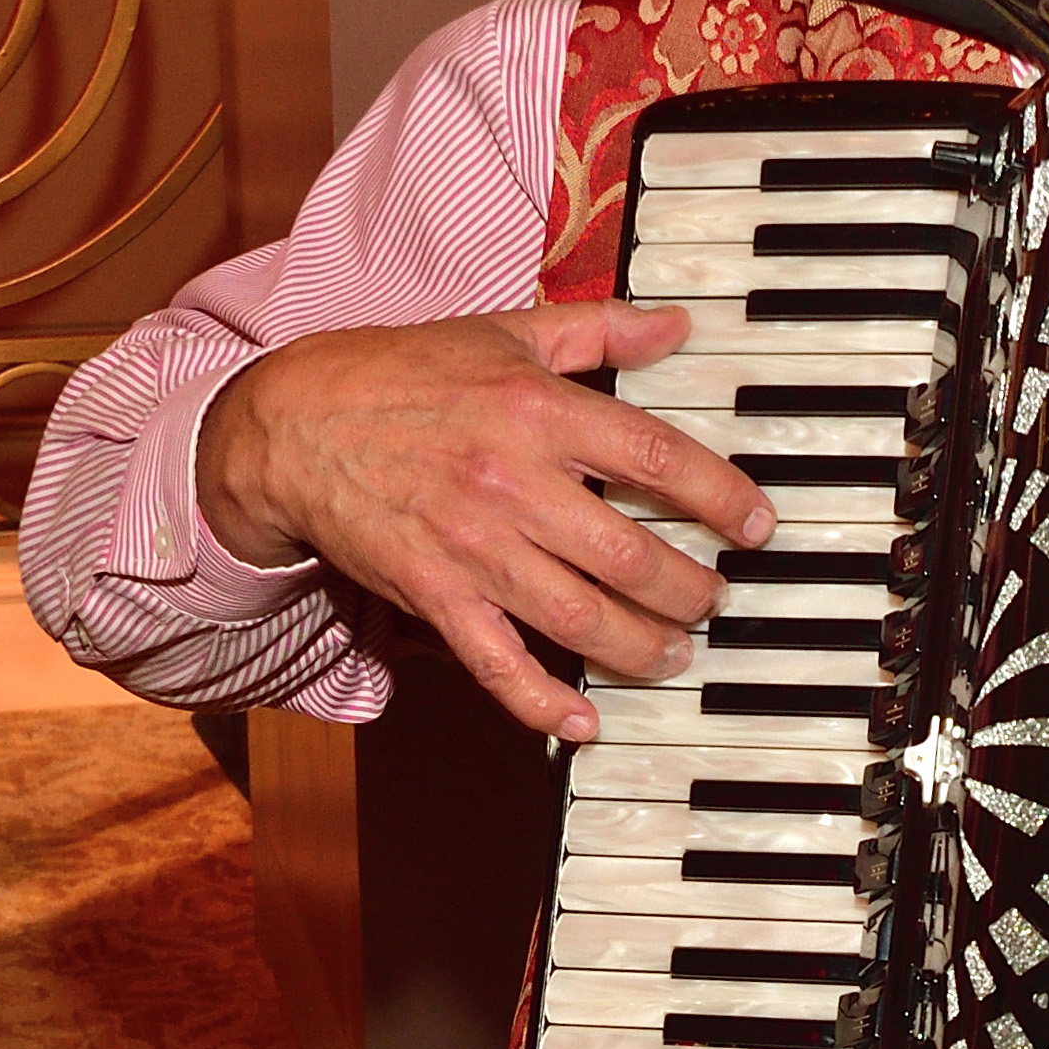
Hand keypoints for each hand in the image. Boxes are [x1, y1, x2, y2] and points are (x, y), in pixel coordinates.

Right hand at [194, 306, 771, 745]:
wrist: (292, 423)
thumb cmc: (398, 373)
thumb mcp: (501, 332)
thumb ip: (596, 331)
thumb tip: (674, 326)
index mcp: (538, 409)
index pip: (657, 459)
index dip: (721, 498)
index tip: (756, 525)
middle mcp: (513, 482)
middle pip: (632, 556)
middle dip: (690, 590)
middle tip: (711, 599)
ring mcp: (474, 548)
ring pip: (582, 618)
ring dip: (643, 648)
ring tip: (672, 654)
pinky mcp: (434, 596)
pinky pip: (498, 664)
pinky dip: (544, 703)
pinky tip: (584, 722)